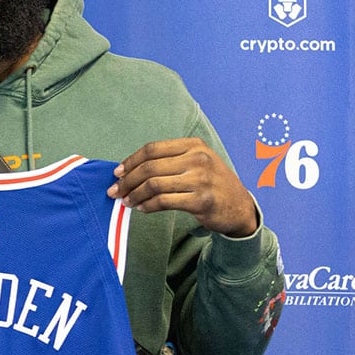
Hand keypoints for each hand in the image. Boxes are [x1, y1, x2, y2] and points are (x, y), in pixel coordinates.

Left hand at [108, 138, 257, 236]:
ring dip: (134, 195)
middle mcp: (198, 159)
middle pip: (149, 167)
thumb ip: (168, 161)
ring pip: (154, 185)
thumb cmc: (210, 183)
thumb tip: (128, 170)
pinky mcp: (201, 201)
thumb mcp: (196, 162)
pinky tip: (142, 208)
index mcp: (194, 145)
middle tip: (115, 191)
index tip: (117, 173)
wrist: (239, 206)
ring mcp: (201, 180)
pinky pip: (164, 201)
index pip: (152, 149)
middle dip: (127, 181)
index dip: (130, 161)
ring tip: (127, 201)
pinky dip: (148, 205)